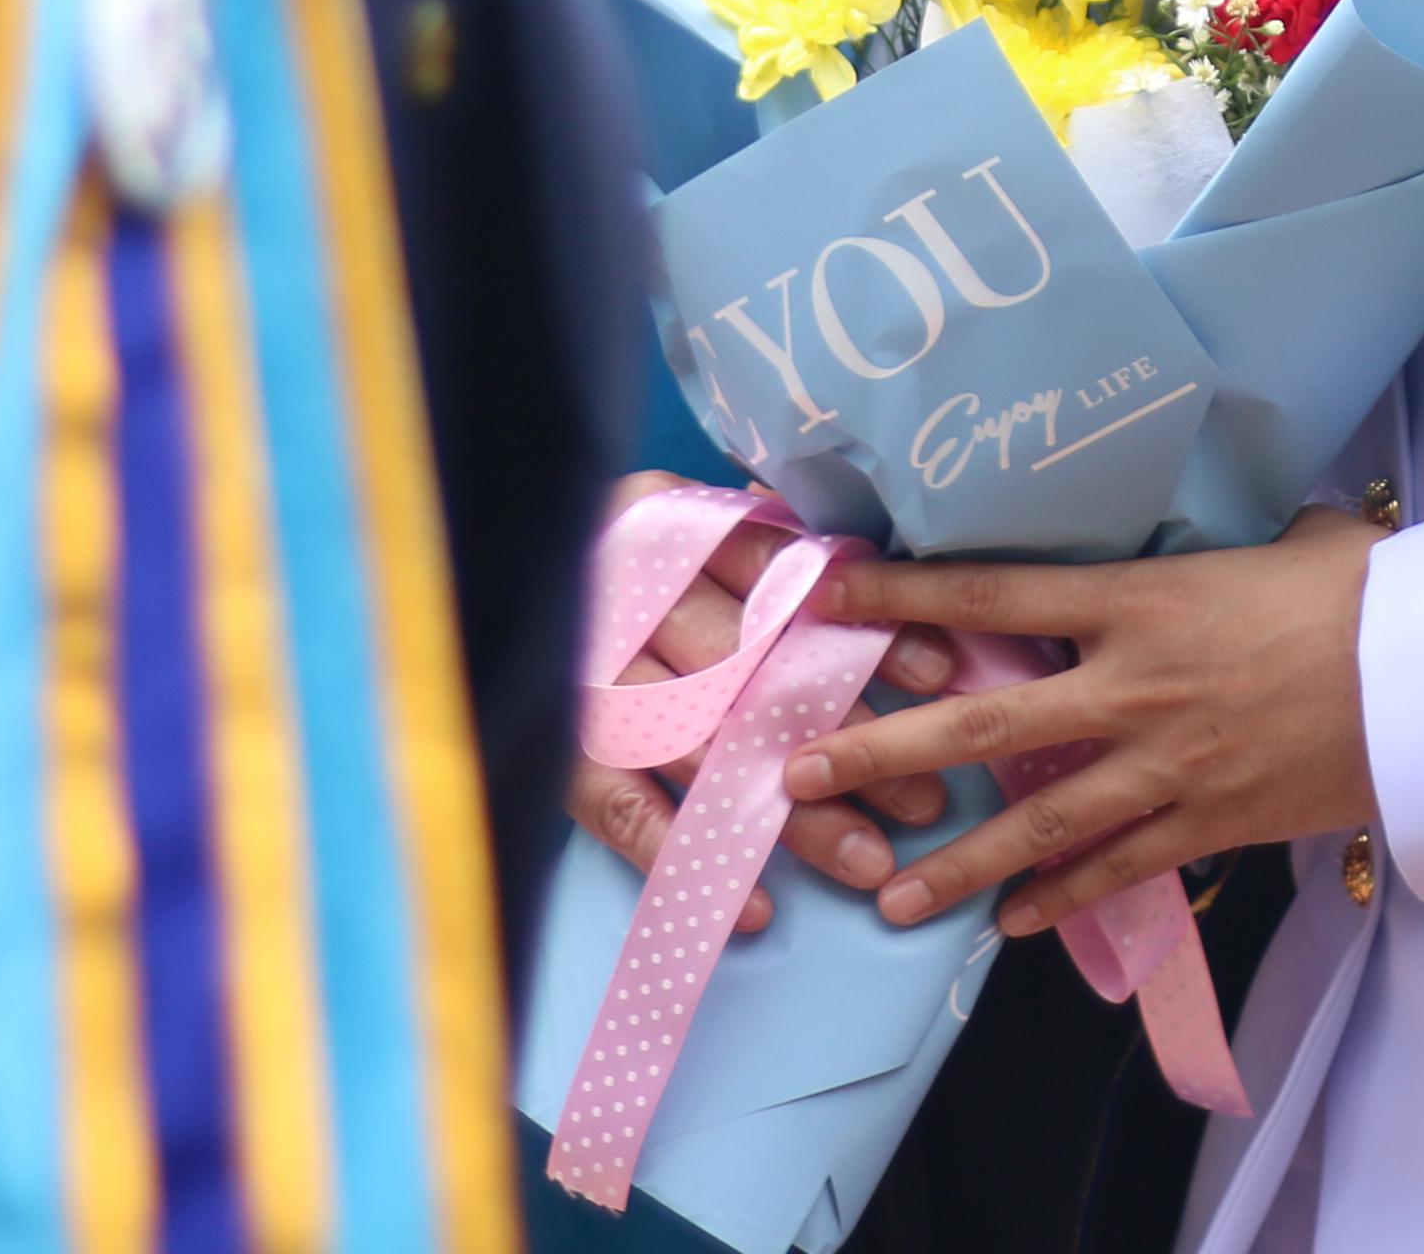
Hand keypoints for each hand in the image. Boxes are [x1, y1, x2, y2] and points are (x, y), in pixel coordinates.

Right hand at [562, 474, 953, 935]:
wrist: (485, 580)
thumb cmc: (621, 567)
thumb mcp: (682, 530)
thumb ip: (757, 543)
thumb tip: (871, 575)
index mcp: (663, 520)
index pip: (781, 578)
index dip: (863, 630)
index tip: (938, 676)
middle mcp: (621, 588)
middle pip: (753, 670)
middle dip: (846, 735)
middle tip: (923, 800)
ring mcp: (582, 673)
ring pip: (704, 747)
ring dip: (789, 812)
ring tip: (867, 859)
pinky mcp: (554, 744)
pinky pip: (622, 808)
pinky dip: (685, 855)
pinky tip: (751, 905)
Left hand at [780, 507, 1380, 939]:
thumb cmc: (1363, 591)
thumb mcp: (1281, 540)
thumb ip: (1216, 544)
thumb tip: (1209, 523)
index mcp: (1141, 599)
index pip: (997, 590)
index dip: (908, 594)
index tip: (833, 593)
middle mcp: (1134, 685)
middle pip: (983, 720)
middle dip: (884, 748)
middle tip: (801, 772)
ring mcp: (1167, 764)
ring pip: (1037, 821)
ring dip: (955, 863)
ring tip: (884, 895)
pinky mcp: (1211, 822)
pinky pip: (1118, 868)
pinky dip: (1061, 899)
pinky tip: (1009, 926)